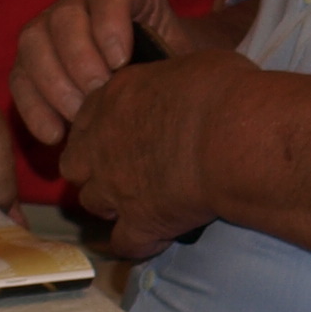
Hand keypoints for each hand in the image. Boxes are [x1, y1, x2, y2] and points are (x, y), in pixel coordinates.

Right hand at [11, 0, 210, 143]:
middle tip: (97, 93)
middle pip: (64, 18)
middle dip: (78, 57)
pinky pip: (20, 78)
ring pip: (33, 43)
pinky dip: (33, 107)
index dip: (109, 23)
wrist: (153, 73)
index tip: (121, 61)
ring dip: (52, 83)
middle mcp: (80, 2)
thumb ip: (178, 58)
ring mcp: (49, 28)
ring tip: (77, 116)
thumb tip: (179, 81)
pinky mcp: (31, 60)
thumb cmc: (171, 63)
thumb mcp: (184, 53)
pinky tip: (55, 135)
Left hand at [55, 46, 252, 257]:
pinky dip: (140, 244)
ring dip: (113, 205)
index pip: (87, 118)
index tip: (127, 134)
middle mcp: (102, 144)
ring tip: (143, 203)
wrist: (235, 137)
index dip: (104, 129)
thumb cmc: (224, 92)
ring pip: (92, 204)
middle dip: (95, 170)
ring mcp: (115, 186)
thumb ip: (169, 84)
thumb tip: (181, 89)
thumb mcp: (190, 67)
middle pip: (75, 165)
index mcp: (113, 98)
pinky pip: (125, 244)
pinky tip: (159, 239)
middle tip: (127, 171)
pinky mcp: (140, 222)